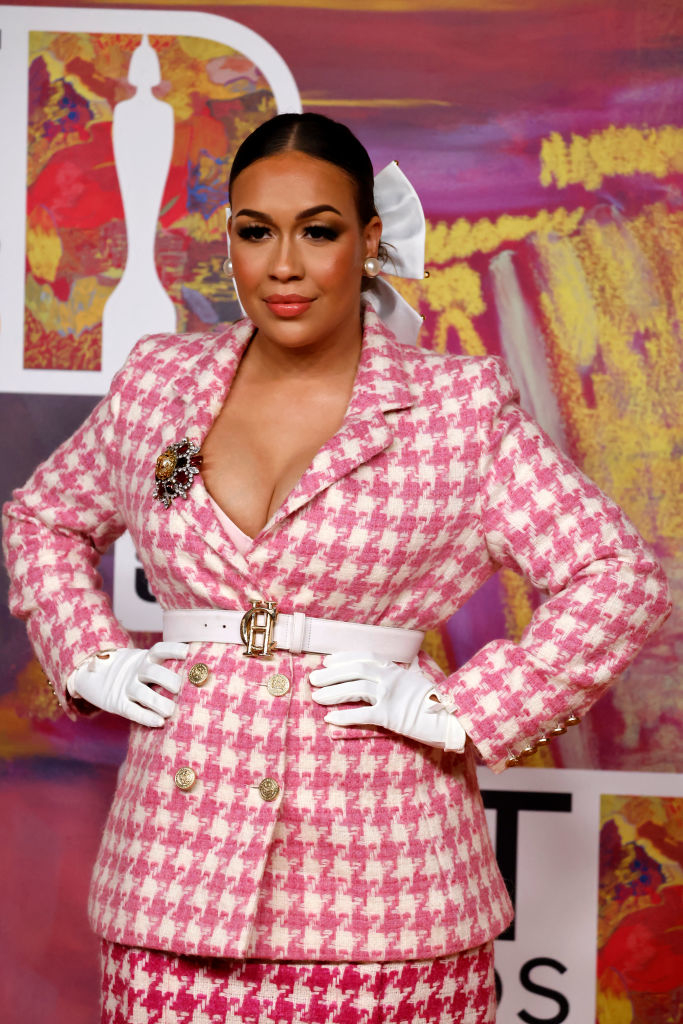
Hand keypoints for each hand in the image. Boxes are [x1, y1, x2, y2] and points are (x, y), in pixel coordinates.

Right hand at [67, 642, 188, 726]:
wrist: (89, 677)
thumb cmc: (128, 672)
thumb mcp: (139, 661)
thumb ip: (158, 664)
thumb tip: (190, 666)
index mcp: (143, 657)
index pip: (159, 650)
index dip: (173, 650)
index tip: (187, 652)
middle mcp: (135, 670)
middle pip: (152, 671)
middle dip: (168, 679)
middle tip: (180, 688)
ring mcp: (125, 687)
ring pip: (142, 693)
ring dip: (158, 702)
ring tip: (171, 711)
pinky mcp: (116, 704)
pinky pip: (132, 711)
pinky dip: (146, 717)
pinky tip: (159, 722)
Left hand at [309, 651, 465, 750]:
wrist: (453, 718)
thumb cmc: (437, 702)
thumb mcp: (420, 680)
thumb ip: (409, 672)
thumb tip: (408, 664)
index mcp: (396, 669)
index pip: (364, 657)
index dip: (344, 658)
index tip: (327, 662)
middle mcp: (391, 678)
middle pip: (355, 671)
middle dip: (331, 674)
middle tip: (313, 680)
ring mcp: (391, 696)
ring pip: (355, 689)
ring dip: (332, 692)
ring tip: (316, 697)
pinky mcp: (392, 716)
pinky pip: (363, 714)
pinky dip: (345, 716)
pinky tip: (330, 719)